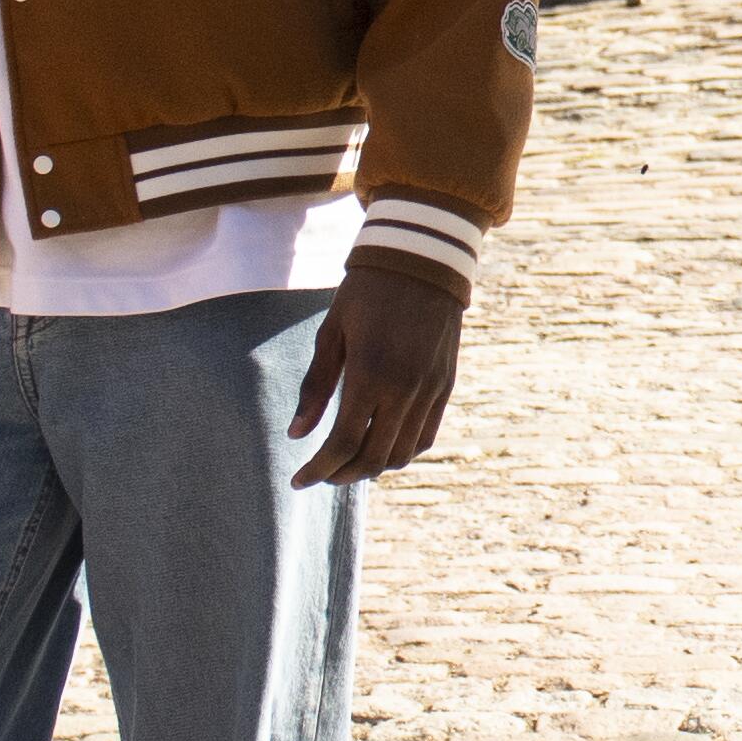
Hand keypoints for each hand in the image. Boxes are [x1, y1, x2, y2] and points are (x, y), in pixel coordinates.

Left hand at [292, 261, 467, 484]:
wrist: (422, 260)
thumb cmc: (366, 291)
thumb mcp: (331, 332)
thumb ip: (316, 386)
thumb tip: (296, 434)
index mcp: (370, 374)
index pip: (343, 443)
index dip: (318, 469)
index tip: (298, 480)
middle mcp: (405, 389)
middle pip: (373, 458)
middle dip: (341, 475)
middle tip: (320, 475)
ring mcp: (430, 390)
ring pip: (401, 454)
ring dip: (372, 467)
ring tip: (348, 463)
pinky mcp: (446, 386)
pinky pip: (425, 437)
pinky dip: (401, 451)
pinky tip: (381, 446)